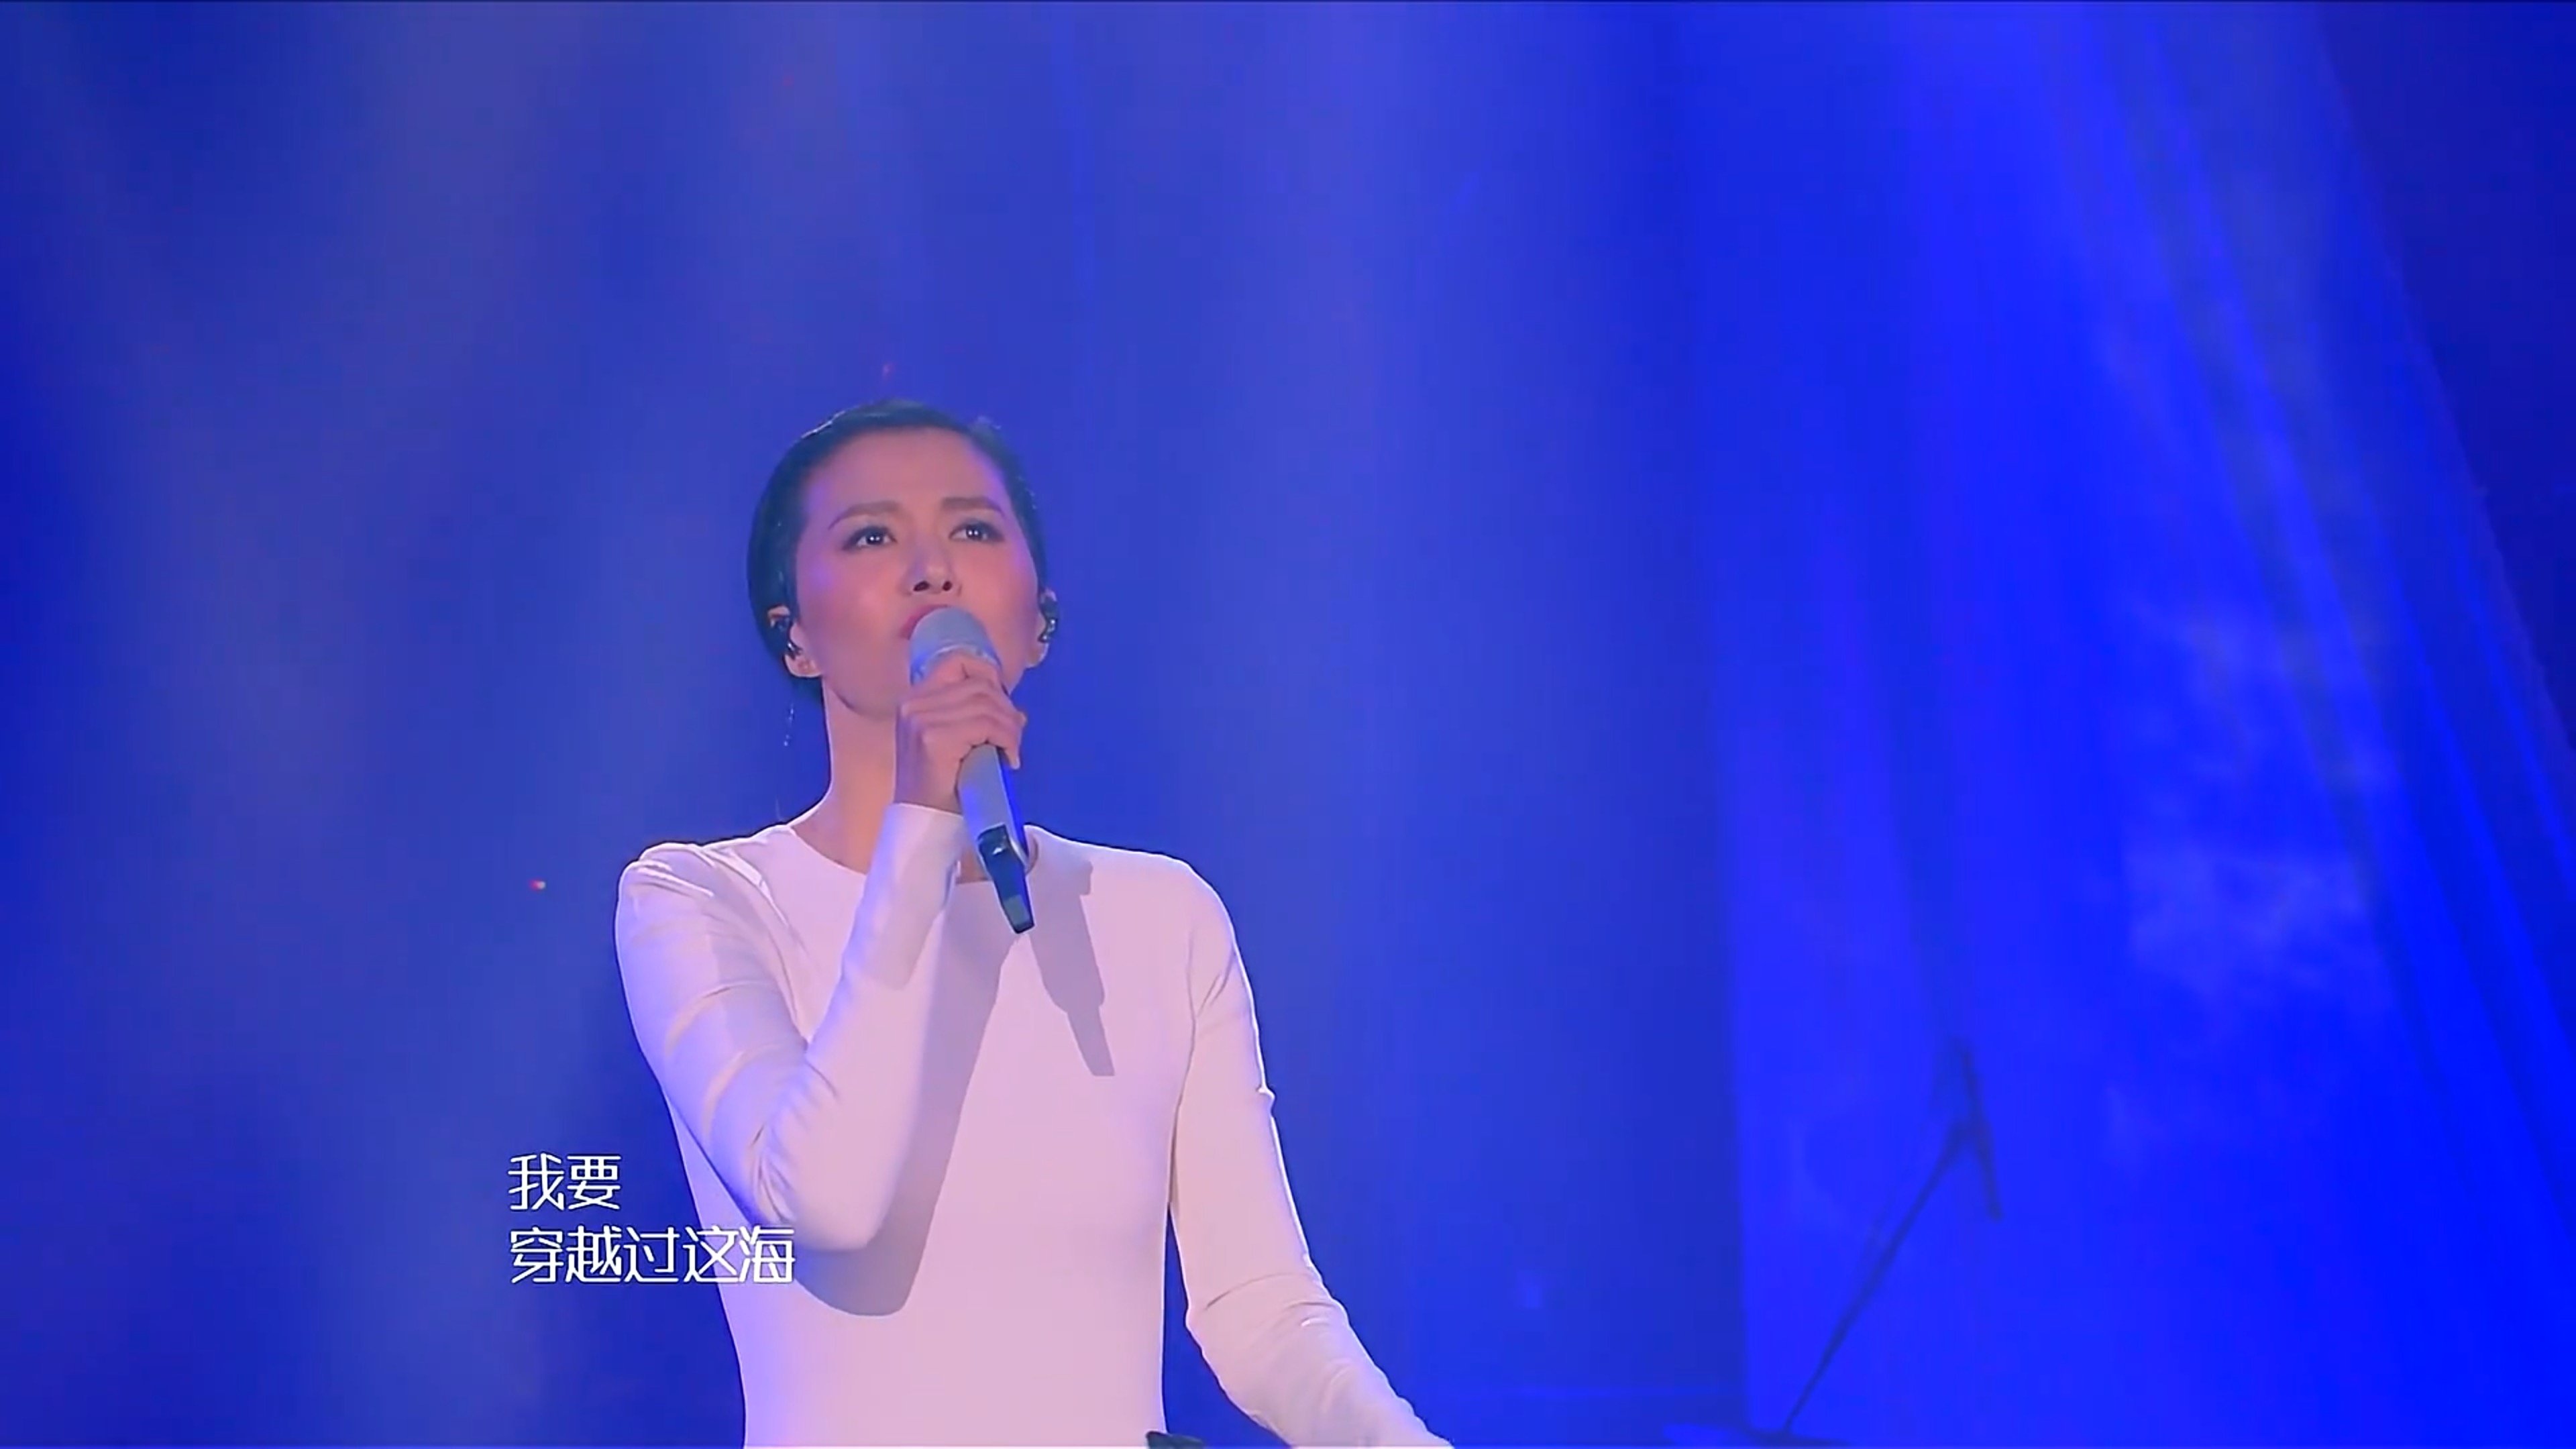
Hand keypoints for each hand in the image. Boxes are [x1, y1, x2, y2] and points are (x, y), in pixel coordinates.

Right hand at [892, 650, 1025, 813]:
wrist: (924, 823)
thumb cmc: (943, 786)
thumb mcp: (958, 743)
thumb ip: (977, 717)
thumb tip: (1017, 712)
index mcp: (916, 699)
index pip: (959, 661)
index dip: (989, 676)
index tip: (1003, 706)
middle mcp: (914, 704)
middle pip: (980, 684)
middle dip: (1006, 709)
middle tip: (1012, 740)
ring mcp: (921, 719)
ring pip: (987, 703)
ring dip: (1010, 728)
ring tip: (1010, 751)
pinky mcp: (934, 738)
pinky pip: (987, 724)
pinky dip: (1007, 739)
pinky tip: (1008, 759)